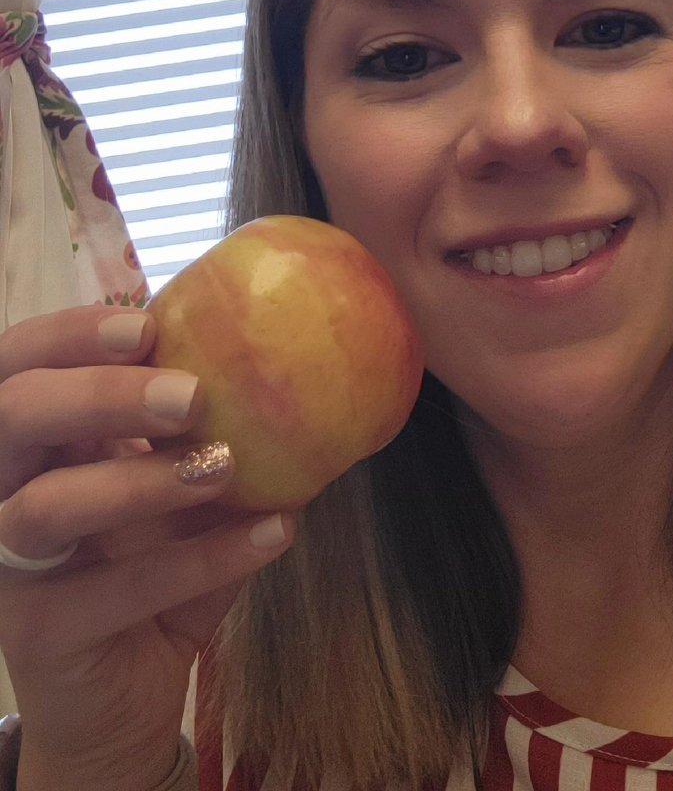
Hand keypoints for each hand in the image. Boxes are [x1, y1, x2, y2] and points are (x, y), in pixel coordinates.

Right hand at [0, 305, 294, 790]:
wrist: (128, 697)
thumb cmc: (154, 571)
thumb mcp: (179, 495)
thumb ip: (204, 436)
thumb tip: (295, 364)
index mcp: (39, 446)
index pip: (21, 369)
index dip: (68, 337)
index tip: (147, 324)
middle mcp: (4, 495)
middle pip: (15, 417)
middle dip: (102, 393)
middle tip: (193, 394)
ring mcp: (11, 568)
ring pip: (47, 506)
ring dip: (143, 479)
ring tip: (227, 464)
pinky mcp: (38, 636)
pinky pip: (116, 591)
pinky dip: (204, 559)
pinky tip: (277, 532)